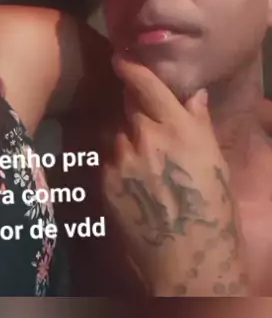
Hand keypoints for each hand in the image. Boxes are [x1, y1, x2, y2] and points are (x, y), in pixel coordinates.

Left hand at [103, 56, 249, 296]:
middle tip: (140, 115)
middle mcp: (144, 137)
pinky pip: (105, 157)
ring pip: (113, 130)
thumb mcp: (214, 161)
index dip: (130, 66)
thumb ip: (198, 122)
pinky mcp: (103, 181)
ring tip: (140, 156)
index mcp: (176, 127)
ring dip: (122, 134)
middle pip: (126, 104)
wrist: (186, 260)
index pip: (144, 83)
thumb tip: (192, 93)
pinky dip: (114, 159)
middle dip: (131, 104)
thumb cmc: (211, 210)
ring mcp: (119, 159)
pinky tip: (131, 178)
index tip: (120, 57)